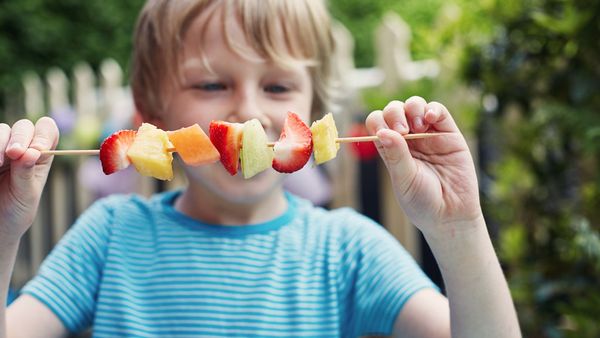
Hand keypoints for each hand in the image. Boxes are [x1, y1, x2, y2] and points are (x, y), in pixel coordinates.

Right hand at [0, 117, 58, 243]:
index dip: (44, 135)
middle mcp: (21, 147)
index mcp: (40, 155)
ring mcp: (0, 148)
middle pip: (24, 127)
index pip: (48, 131)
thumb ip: (26, 173)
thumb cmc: (16, 211)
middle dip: (21, 138)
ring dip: (0, 143)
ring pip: (2, 130)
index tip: (38, 150)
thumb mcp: (26, 195)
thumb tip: (32, 151)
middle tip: (14, 153)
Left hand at [366, 97, 481, 237]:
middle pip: (394, 110)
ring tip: (417, 128)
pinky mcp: (449, 133)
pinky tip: (430, 118)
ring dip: (412, 109)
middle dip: (394, 114)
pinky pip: (439, 111)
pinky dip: (432, 109)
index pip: (378, 124)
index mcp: (391, 149)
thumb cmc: (423, 202)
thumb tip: (382, 131)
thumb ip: (396, 156)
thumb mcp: (404, 180)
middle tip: (402, 131)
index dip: (378, 122)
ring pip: (415, 105)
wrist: (451, 216)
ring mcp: (429, 134)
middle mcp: (408, 139)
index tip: (384, 134)